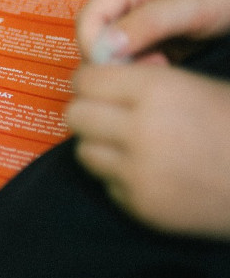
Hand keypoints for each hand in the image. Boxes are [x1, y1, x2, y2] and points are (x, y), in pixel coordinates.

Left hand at [65, 61, 229, 238]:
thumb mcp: (201, 84)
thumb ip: (148, 78)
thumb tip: (104, 71)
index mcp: (156, 90)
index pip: (85, 79)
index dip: (91, 81)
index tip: (99, 86)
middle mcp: (140, 130)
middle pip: (76, 115)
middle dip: (89, 111)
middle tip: (108, 114)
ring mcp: (138, 172)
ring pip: (84, 151)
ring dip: (100, 145)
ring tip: (127, 144)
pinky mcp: (141, 206)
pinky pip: (106, 184)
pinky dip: (119, 177)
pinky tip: (146, 171)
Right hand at [75, 0, 229, 64]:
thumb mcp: (187, 6)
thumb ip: (148, 22)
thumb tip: (107, 44)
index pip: (90, 17)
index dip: (93, 42)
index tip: (110, 66)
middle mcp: (127, 7)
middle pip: (96, 36)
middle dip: (111, 57)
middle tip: (142, 69)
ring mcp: (138, 26)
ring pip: (113, 51)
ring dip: (128, 65)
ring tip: (160, 67)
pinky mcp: (152, 43)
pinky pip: (132, 60)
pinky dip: (141, 69)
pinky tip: (164, 68)